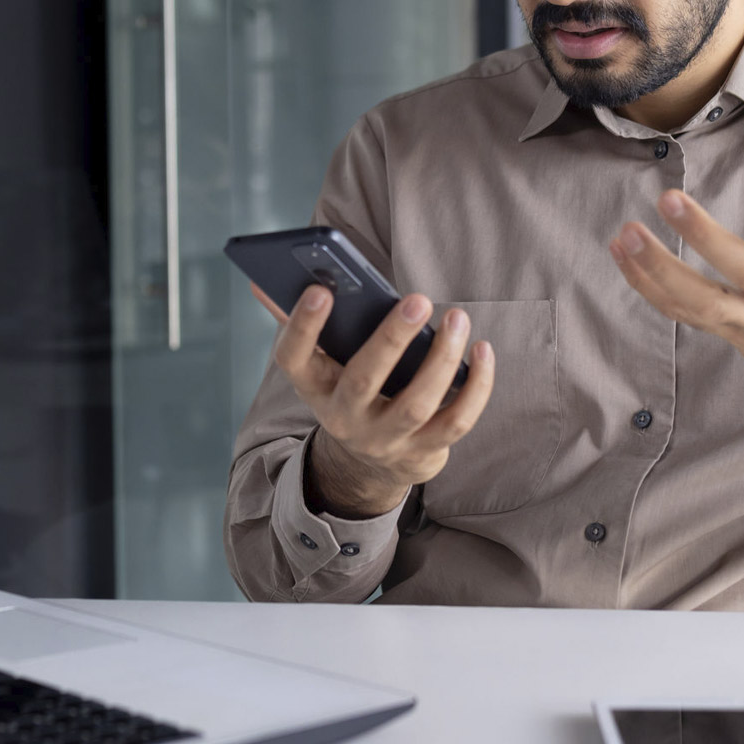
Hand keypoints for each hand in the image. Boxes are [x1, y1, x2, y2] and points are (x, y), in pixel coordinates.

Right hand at [252, 283, 495, 517]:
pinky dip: (475, 387)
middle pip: (364, 381)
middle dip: (390, 339)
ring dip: (441, 360)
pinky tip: (483, 351)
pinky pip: (455, 422)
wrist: (372, 461)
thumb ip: (297, 321)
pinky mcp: (424, 452)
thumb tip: (260, 281)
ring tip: (458, 319)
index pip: (293, 359)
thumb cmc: (349, 387)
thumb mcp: (321, 363)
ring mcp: (385, 440)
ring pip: (415, 404)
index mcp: (313, 386)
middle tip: (417, 299)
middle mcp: (344, 418)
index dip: (303, 326)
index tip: (320, 289)